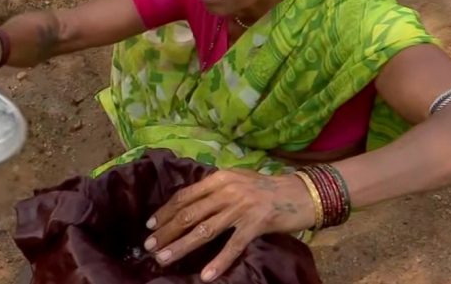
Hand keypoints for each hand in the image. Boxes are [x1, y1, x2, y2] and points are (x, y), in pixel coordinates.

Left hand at [143, 169, 314, 281]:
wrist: (301, 192)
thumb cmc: (265, 188)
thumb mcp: (236, 180)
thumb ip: (214, 189)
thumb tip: (187, 204)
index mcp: (219, 178)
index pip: (184, 196)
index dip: (165, 211)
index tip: (149, 225)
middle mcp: (227, 190)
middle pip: (189, 214)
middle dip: (166, 231)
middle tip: (150, 247)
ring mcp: (241, 208)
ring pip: (204, 230)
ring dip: (182, 246)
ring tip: (164, 259)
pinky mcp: (256, 224)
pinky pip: (233, 246)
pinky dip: (219, 262)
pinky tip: (206, 275)